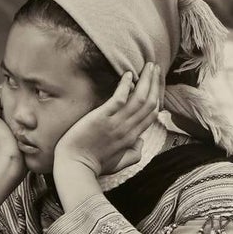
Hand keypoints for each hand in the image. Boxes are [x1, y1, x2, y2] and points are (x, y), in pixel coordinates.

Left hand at [55, 62, 160, 176]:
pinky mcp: (102, 118)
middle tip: (155, 67)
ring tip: (148, 66)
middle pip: (149, 103)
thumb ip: (134, 153)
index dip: (157, 96)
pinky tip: (128, 75)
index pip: (152, 114)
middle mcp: (128, 129)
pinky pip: (119, 99)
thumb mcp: (120, 163)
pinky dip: (125, 86)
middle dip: (155, 83)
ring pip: (139, 99)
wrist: (75, 167)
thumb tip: (141, 141)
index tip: (157, 83)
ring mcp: (116, 123)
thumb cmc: (94, 165)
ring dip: (145, 80)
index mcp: (133, 138)